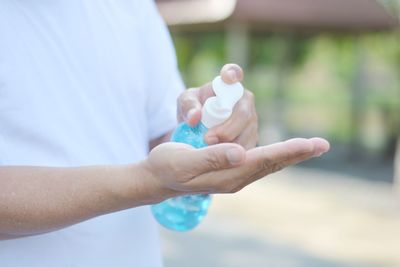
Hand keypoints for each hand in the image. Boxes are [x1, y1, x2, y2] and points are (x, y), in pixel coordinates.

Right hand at [142, 138, 328, 198]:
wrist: (158, 178)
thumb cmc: (168, 167)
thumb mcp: (185, 161)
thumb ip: (212, 157)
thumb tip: (241, 153)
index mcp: (227, 175)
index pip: (263, 160)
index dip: (288, 150)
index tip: (312, 144)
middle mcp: (235, 177)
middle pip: (272, 163)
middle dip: (297, 152)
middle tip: (322, 145)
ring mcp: (234, 175)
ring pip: (268, 163)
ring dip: (289, 153)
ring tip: (311, 147)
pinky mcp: (230, 169)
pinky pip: (259, 162)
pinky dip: (275, 154)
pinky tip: (284, 151)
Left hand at [177, 64, 257, 149]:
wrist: (197, 131)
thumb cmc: (192, 110)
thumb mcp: (185, 105)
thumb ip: (188, 106)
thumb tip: (195, 117)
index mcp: (226, 85)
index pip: (233, 73)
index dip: (232, 73)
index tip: (228, 77)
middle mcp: (243, 99)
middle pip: (244, 113)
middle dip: (228, 128)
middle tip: (209, 139)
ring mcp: (251, 119)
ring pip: (248, 133)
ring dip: (230, 144)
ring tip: (211, 150)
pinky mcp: (252, 137)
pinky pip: (248, 148)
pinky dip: (234, 154)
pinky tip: (221, 159)